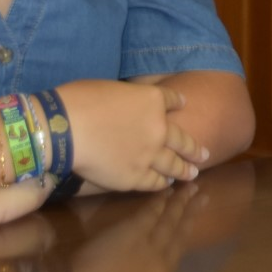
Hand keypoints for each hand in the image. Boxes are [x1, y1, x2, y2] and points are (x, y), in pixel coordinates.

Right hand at [55, 79, 208, 191]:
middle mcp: (159, 128)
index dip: (178, 102)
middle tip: (204, 154)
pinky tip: (165, 184)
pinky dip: (162, 183)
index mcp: (152, 100)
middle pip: (182, 139)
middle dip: (194, 148)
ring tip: (192, 173)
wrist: (66, 129)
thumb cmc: (80, 100)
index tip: (184, 105)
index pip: (172, 100)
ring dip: (184, 169)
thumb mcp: (112, 88)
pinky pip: (154, 182)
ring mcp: (150, 155)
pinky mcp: (136, 177)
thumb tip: (126, 105)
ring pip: (173, 164)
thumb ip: (128, 99)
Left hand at [66, 181, 201, 271]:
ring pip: (170, 222)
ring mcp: (150, 249)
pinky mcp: (134, 233)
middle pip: (179, 237)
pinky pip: (152, 214)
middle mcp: (161, 269)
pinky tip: (168, 191)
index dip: (185, 237)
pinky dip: (161, 201)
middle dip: (191, 214)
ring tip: (191, 188)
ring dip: (181, 203)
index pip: (174, 259)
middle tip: (203, 196)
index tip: (193, 223)